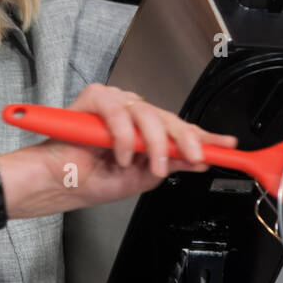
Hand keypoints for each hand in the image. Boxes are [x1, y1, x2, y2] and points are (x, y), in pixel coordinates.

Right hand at [32, 83, 238, 209]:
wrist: (57, 183)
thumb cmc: (90, 180)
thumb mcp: (140, 178)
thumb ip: (168, 164)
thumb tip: (196, 158)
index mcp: (143, 130)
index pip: (178, 128)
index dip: (203, 137)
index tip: (226, 146)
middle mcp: (131, 113)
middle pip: (167, 117)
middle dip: (186, 140)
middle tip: (197, 157)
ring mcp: (114, 103)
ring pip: (148, 112)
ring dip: (155, 144)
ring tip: (151, 166)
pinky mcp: (94, 98)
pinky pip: (119, 111)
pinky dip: (123, 136)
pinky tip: (121, 154)